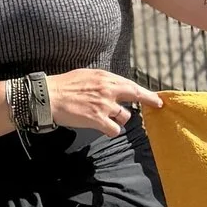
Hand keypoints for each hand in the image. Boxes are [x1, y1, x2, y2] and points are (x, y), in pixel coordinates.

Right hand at [45, 69, 162, 136]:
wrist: (50, 96)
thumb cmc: (64, 86)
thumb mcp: (86, 76)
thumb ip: (102, 82)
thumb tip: (113, 88)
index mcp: (105, 78)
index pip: (131, 85)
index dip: (146, 93)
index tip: (157, 98)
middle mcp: (108, 90)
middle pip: (136, 96)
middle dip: (149, 101)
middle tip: (157, 105)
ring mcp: (104, 105)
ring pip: (124, 117)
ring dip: (118, 119)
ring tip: (105, 117)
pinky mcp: (98, 120)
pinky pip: (114, 130)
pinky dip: (110, 130)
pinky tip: (102, 128)